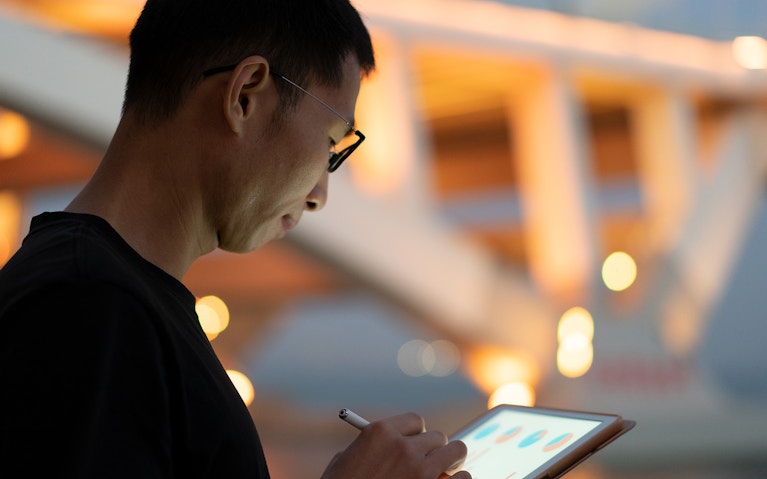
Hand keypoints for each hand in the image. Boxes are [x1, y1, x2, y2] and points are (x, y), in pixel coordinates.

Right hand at [321, 412, 470, 478]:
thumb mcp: (347, 462)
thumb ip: (373, 449)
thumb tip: (394, 447)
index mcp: (380, 432)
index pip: (415, 421)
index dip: (417, 433)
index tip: (417, 443)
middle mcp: (403, 446)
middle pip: (437, 436)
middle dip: (435, 449)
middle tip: (431, 461)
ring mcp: (421, 470)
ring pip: (456, 451)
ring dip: (453, 461)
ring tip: (450, 470)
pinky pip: (464, 478)